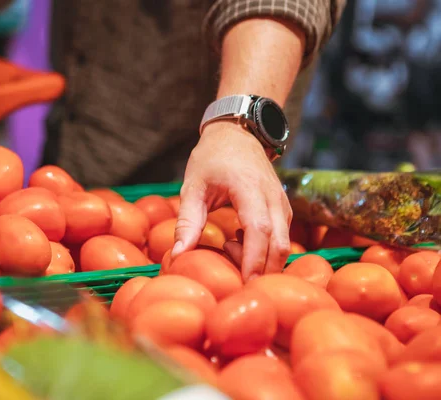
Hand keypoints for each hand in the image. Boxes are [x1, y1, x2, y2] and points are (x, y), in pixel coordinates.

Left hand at [172, 121, 291, 281]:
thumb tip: (178, 254)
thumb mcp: (192, 187)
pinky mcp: (283, 210)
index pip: (259, 231)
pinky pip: (281, 239)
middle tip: (232, 276)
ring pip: (283, 245)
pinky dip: (264, 251)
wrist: (237, 134)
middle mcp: (273, 199)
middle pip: (279, 245)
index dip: (253, 260)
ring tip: (229, 247)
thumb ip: (187, 221)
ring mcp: (282, 204)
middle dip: (261, 270)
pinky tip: (238, 241)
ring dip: (261, 261)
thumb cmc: (212, 158)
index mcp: (250, 190)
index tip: (242, 284)